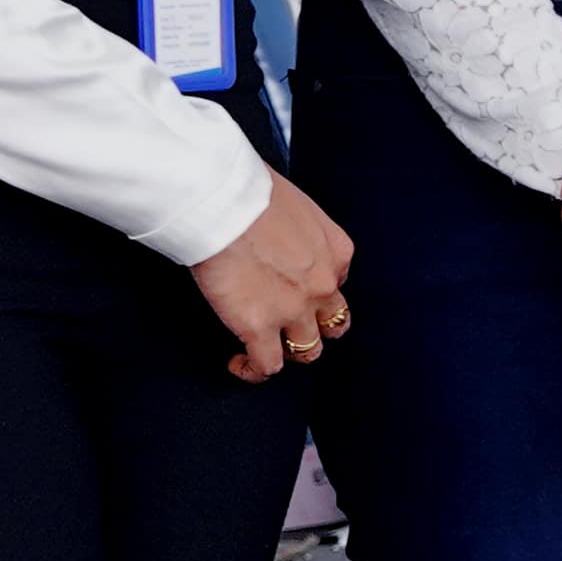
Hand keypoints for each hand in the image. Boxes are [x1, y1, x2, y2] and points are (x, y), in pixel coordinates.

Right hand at [185, 174, 355, 384]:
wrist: (222, 203)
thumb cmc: (248, 190)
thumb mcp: (294, 204)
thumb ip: (297, 229)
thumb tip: (276, 232)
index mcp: (337, 251)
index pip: (338, 281)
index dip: (317, 288)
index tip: (294, 287)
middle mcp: (324, 284)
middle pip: (333, 321)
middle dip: (316, 325)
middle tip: (291, 324)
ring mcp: (294, 310)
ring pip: (308, 349)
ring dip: (290, 349)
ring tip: (267, 346)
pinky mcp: (259, 328)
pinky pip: (268, 366)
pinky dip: (254, 370)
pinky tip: (239, 364)